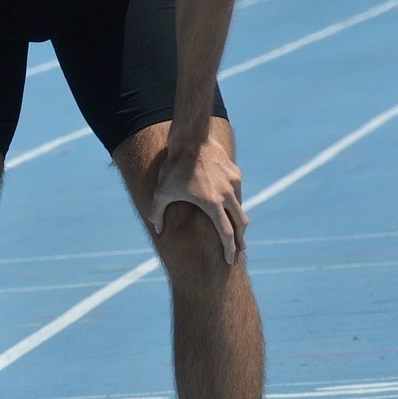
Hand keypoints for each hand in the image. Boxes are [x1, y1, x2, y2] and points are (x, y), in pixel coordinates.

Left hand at [149, 137, 246, 263]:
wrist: (191, 138)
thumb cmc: (174, 167)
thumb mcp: (161, 192)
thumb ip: (157, 213)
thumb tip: (158, 230)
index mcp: (212, 204)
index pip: (226, 233)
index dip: (229, 249)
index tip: (230, 260)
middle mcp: (228, 195)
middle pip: (240, 223)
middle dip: (240, 239)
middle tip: (240, 250)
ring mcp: (234, 183)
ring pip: (240, 206)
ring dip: (238, 219)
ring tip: (235, 228)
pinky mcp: (235, 172)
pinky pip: (236, 191)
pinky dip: (234, 201)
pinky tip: (228, 203)